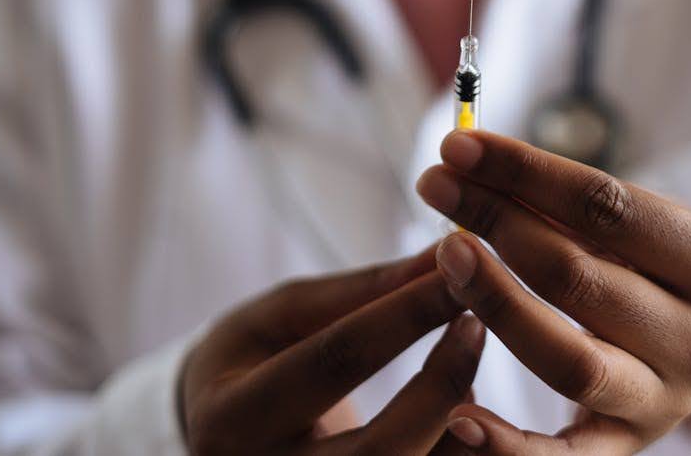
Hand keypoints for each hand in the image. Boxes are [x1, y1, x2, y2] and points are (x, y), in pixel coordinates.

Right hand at [179, 245, 485, 454]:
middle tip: (476, 324)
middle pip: (380, 449)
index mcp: (232, 418)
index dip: (404, 314)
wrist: (214, 441)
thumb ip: (358, 291)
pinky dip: (455, 449)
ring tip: (470, 366)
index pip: (334, 361)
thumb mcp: (279, 316)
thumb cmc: (246, 362)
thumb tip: (439, 255)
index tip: (455, 272)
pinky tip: (464, 409)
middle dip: (440, 382)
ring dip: (460, 423)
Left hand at [416, 131, 690, 453]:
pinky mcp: (625, 448)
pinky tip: (458, 415)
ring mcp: (666, 402)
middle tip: (437, 187)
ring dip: (495, 301)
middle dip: (496, 221)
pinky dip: (509, 443)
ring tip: (445, 253)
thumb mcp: (645, 223)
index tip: (459, 145)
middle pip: (578, 276)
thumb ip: (572, 201)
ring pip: (568, 359)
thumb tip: (472, 163)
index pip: (607, 206)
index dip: (525, 172)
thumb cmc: (657, 263)